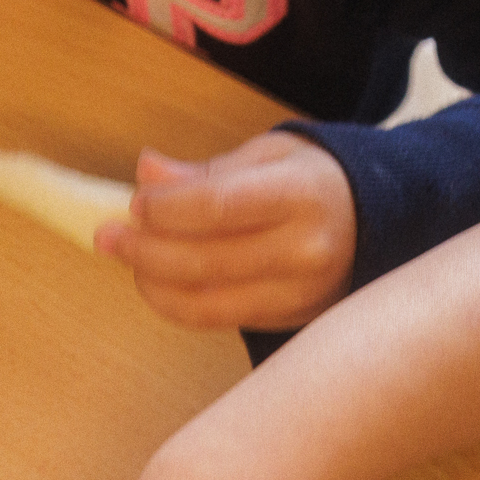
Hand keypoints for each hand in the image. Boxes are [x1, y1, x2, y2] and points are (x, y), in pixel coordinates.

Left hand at [96, 133, 357, 331]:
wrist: (372, 224)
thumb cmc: (313, 181)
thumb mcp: (268, 156)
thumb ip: (207, 171)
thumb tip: (148, 174)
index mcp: (303, 194)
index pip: (218, 207)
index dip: (165, 210)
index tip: (134, 204)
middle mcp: (306, 251)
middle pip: (206, 260)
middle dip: (145, 250)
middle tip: (108, 236)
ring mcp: (300, 295)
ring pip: (207, 301)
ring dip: (154, 283)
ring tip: (128, 260)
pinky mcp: (289, 322)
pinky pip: (219, 320)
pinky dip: (177, 304)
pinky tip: (157, 283)